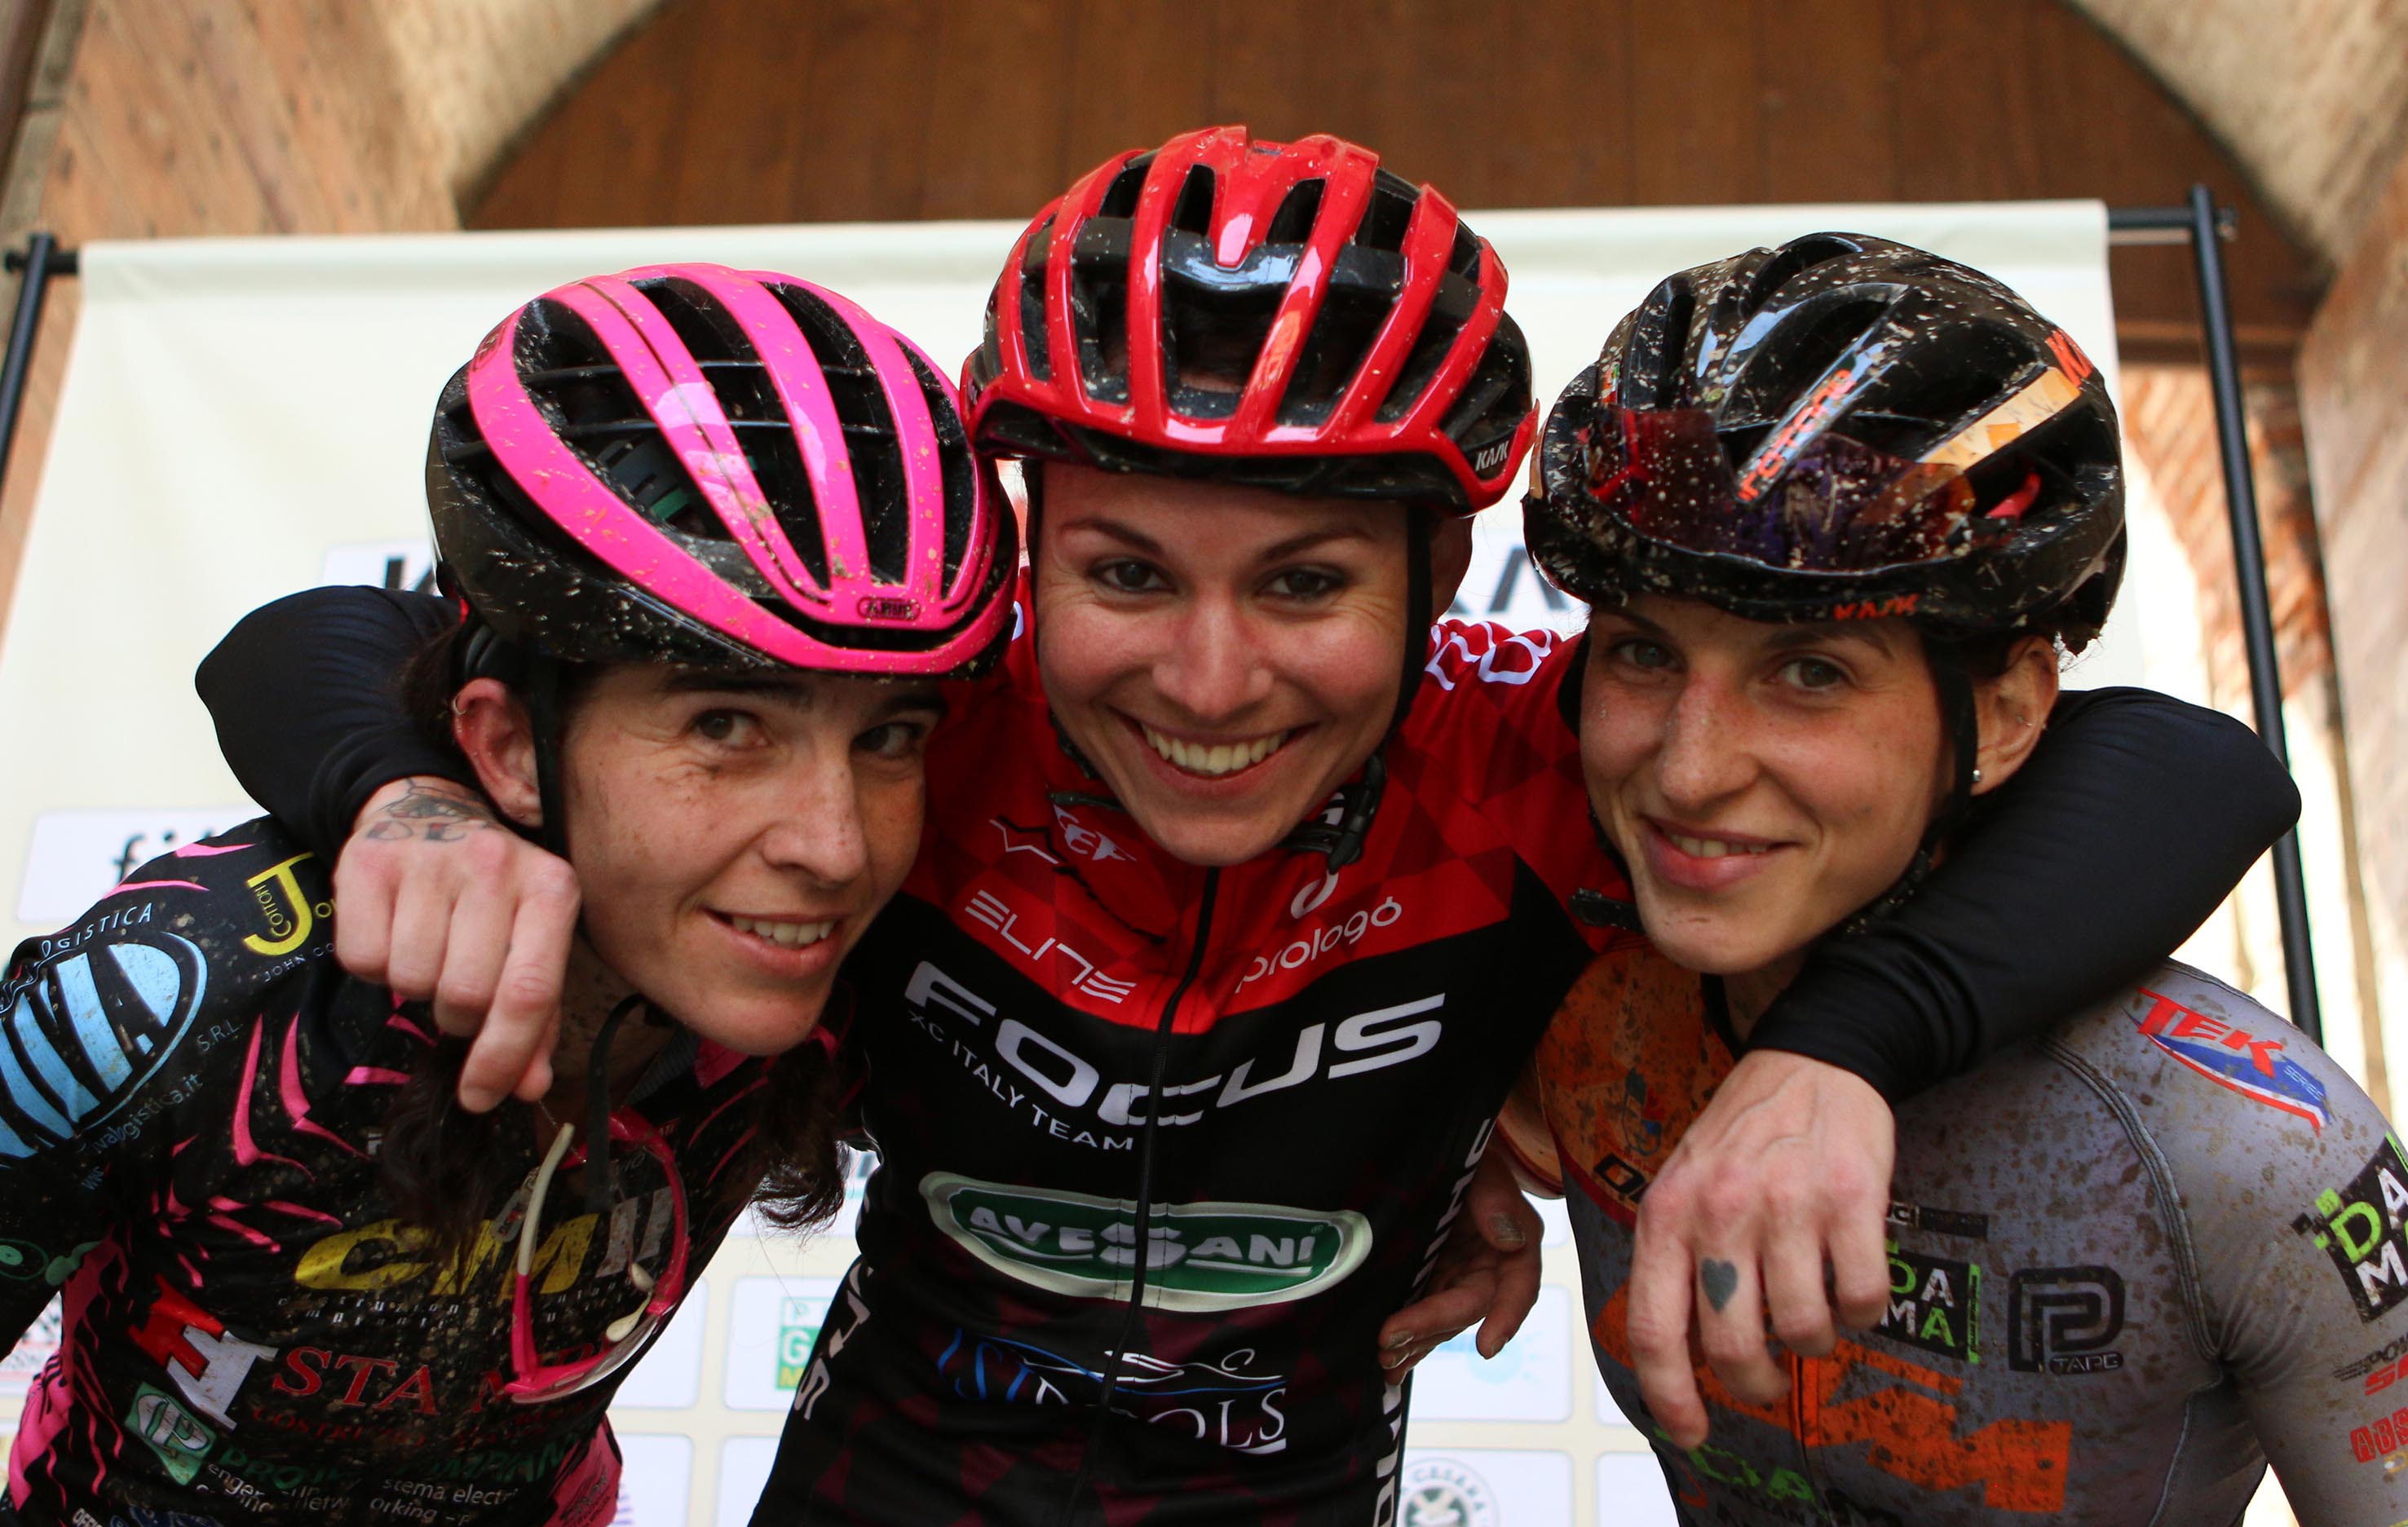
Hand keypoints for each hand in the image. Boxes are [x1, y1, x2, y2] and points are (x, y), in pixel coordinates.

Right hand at [342, 777, 580, 1110]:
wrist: (429, 813)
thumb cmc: (491, 897)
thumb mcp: (529, 942)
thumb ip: (534, 1018)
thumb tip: (525, 1087)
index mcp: (552, 888)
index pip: (528, 990)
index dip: (503, 1056)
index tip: (480, 1095)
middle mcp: (495, 864)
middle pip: (465, 995)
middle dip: (457, 1019)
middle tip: (456, 997)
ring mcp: (430, 857)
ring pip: (411, 980)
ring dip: (416, 990)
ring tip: (429, 954)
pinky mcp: (368, 860)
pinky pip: (361, 959)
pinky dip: (374, 967)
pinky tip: (394, 934)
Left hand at [1376, 1146, 1542, 1376]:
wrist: (1441, 1149)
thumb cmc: (1471, 1156)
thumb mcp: (1484, 1167)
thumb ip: (1496, 1198)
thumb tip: (1510, 1240)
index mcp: (1516, 1244)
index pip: (1518, 1287)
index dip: (1505, 1318)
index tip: (1486, 1347)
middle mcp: (1491, 1269)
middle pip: (1468, 1307)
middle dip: (1431, 1327)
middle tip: (1390, 1342)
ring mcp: (1460, 1277)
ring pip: (1444, 1320)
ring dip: (1416, 1342)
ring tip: (1384, 1361)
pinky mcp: (1433, 1280)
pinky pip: (1425, 1314)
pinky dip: (1409, 1339)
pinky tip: (1388, 1365)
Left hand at [1623, 1050, 1891, 1449]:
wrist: (1813, 1060)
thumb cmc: (1742, 1137)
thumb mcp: (1681, 1188)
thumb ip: (1674, 1263)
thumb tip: (1681, 1362)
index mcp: (1667, 1214)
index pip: (1655, 1330)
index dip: (1671, 1397)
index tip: (1693, 1432)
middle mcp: (1721, 1211)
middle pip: (1733, 1346)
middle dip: (1756, 1383)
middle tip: (1770, 1379)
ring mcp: (1788, 1204)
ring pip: (1805, 1330)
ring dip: (1816, 1344)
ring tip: (1813, 1315)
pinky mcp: (1852, 1199)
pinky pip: (1863, 1298)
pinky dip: (1863, 1313)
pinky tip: (1853, 1287)